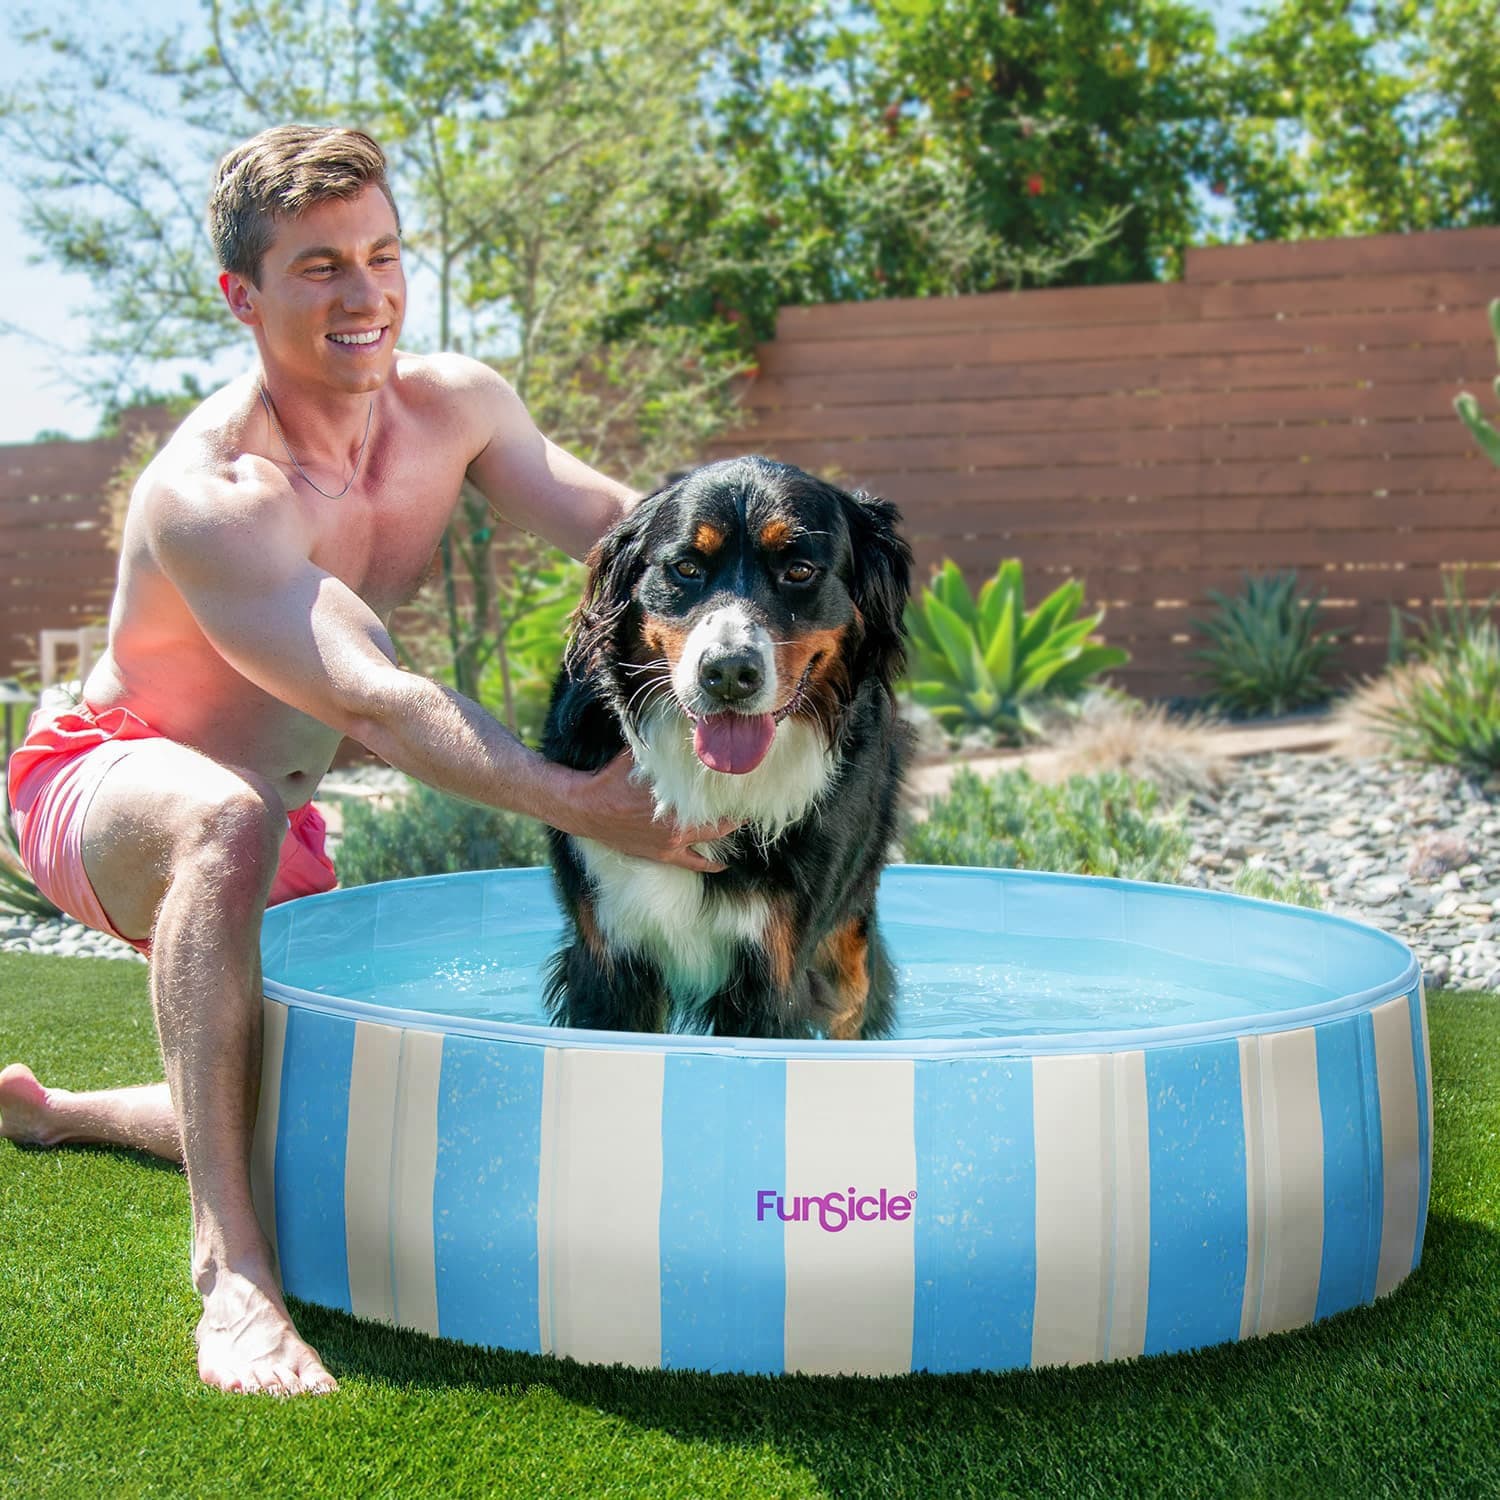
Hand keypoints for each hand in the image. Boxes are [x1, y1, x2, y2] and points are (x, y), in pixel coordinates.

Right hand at [567, 752, 740, 871]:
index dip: (731, 789)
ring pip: (712, 839)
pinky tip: (723, 864)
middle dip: (736, 810)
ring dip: (727, 831)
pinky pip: (693, 864)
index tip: (745, 782)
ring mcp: (672, 842)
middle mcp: (679, 823)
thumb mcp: (637, 754)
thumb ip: (659, 742)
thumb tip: (675, 721)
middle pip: (720, 818)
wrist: (586, 807)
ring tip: (741, 824)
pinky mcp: (662, 855)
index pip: (714, 794)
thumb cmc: (612, 779)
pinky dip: (710, 864)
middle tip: (749, 802)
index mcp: (676, 798)